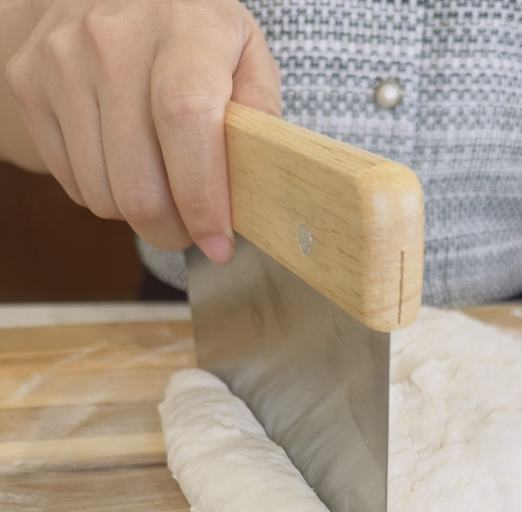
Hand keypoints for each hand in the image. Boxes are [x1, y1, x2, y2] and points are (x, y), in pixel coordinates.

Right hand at [5, 0, 280, 262]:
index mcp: (183, 28)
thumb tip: (258, 180)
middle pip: (137, 182)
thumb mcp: (244, 55)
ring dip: (138, 216)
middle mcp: (112, 39)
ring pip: (102, 194)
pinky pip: (73, 184)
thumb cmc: (191, 35)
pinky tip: (124, 165)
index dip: (201, 197)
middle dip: (172, 230)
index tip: (218, 242)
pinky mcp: (29, 84)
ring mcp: (61, 61)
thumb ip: (259, 113)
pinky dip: (104, 194)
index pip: (185, 119)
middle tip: (192, 230)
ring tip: (161, 191)